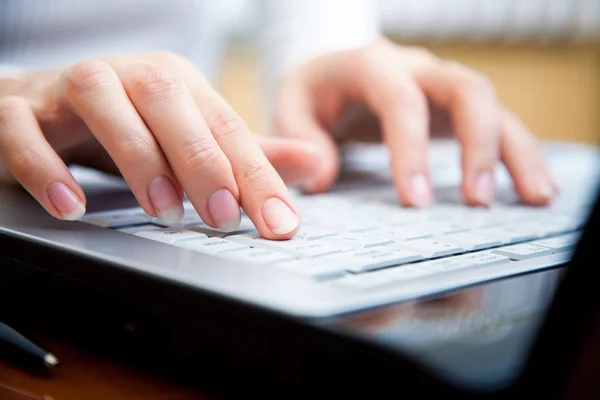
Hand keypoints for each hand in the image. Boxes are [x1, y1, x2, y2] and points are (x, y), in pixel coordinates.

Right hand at [0, 52, 323, 238]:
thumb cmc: (126, 128)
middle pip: (171, 104)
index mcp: (175, 84)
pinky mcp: (19, 112)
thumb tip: (311, 163)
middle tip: (224, 217)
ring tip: (163, 211)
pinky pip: (25, 134)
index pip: (225, 126)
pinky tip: (73, 208)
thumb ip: (244, 154)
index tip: (280, 224)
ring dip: (138, 160)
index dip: (256, 175)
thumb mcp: (188, 138)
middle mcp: (127, 77)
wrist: (40, 109)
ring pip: (104, 106)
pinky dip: (46, 169)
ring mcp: (69, 90)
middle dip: (202, 161)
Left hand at [275, 38, 557, 205]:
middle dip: (479, 145)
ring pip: (493, 105)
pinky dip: (518, 154)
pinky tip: (533, 188)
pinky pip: (497, 123)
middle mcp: (416, 69)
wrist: (334, 70)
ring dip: (515, 152)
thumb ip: (299, 136)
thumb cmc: (314, 91)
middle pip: (466, 90)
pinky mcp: (455, 107)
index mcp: (371, 65)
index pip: (401, 101)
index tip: (415, 201)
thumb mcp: (292, 105)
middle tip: (478, 201)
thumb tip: (324, 176)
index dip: (411, 149)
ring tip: (535, 198)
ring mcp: (441, 85)